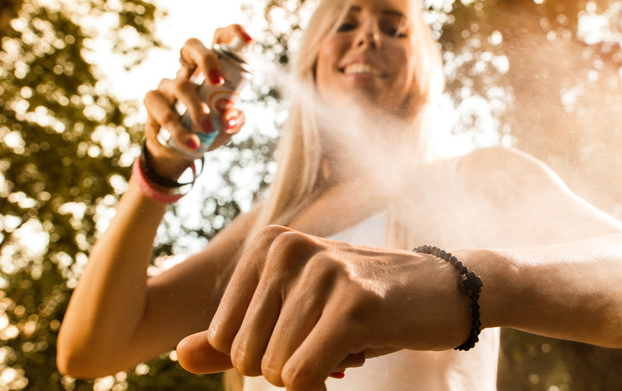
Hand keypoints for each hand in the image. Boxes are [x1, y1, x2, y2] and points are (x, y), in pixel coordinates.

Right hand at [142, 24, 250, 177]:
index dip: (233, 33)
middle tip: (218, 82)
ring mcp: (168, 83)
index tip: (249, 40)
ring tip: (209, 129)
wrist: (179, 150)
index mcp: (210, 69)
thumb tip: (231, 116)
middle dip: (207, 59)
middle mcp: (188, 70)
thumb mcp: (227, 127)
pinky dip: (180, 129)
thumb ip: (234, 120)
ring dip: (197, 108)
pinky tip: (192, 144)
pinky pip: (165, 111)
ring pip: (180, 85)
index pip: (219, 39)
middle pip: (191, 46)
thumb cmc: (208, 130)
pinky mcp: (153, 101)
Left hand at [177, 226, 471, 389]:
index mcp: (268, 246)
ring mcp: (322, 271)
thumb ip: (234, 336)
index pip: (225, 338)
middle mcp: (288, 248)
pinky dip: (320, 387)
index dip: (265, 356)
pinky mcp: (354, 303)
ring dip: (313, 374)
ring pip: (277, 370)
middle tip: (330, 340)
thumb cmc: (363, 305)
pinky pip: (304, 377)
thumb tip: (179, 355)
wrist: (442, 291)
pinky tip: (356, 355)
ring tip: (350, 338)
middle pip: (247, 356)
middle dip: (288, 367)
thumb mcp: (294, 315)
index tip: (307, 334)